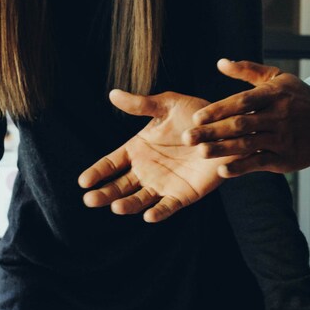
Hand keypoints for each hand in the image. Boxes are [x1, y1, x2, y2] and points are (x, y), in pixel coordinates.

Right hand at [78, 91, 234, 222]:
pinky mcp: (183, 195)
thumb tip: (113, 94)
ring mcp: (163, 184)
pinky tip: (148, 215)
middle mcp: (146, 170)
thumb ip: (141, 105)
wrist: (227, 128)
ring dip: (127, 205)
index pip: (110, 164)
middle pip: (119, 186)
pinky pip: (168, 206)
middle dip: (104, 194)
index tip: (83, 181)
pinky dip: (158, 213)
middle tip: (90, 200)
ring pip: (139, 199)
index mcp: (138, 149)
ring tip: (116, 207)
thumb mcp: (167, 105)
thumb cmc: (195, 114)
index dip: (97, 172)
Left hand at [183, 60, 309, 178]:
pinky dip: (241, 167)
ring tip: (200, 153)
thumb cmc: (301, 98)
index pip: (241, 102)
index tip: (197, 117)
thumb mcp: (278, 78)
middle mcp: (277, 116)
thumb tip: (220, 63)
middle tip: (187, 137)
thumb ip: (248, 70)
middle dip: (212, 131)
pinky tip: (222, 170)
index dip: (218, 110)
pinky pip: (259, 163)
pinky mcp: (285, 158)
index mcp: (272, 95)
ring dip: (222, 150)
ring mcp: (281, 139)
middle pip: (240, 125)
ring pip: (247, 145)